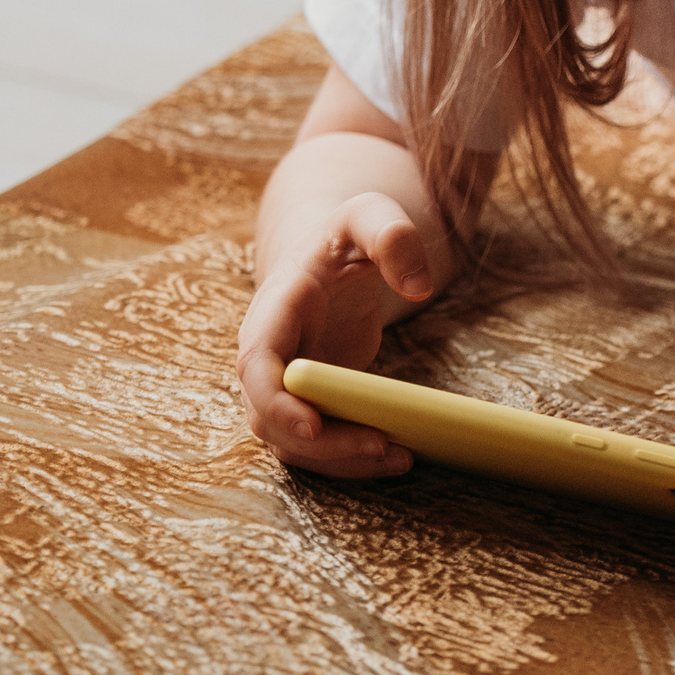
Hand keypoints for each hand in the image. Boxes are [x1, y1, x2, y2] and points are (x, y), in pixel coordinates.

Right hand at [235, 192, 435, 478]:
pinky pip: (315, 443)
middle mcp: (266, 354)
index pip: (255, 363)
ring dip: (338, 460)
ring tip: (399, 458)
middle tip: (382, 446)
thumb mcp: (370, 214)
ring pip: (292, 441)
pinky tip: (395, 454)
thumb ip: (393, 236)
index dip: (276, 400)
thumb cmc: (348, 235)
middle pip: (270, 417)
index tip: (312, 423)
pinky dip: (348, 457)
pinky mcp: (307, 401)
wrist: (332, 254)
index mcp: (274, 309)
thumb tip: (419, 286)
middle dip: (321, 443)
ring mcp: (282, 383)